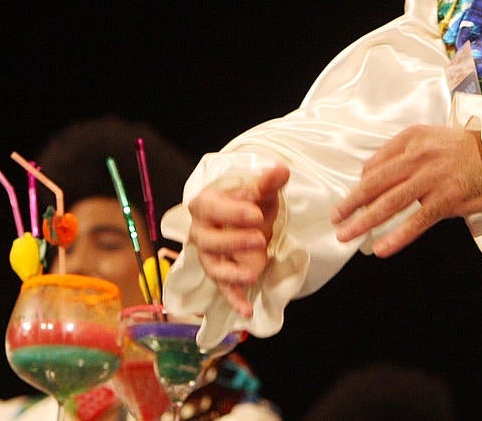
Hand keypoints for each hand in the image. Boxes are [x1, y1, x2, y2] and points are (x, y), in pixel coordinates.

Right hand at [185, 164, 289, 317]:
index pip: (211, 208)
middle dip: (233, 241)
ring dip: (232, 273)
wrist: (245, 218)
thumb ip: (268, 183)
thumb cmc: (247, 202)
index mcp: (205, 205)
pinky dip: (234, 300)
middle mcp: (201, 232)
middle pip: (209, 240)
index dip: (231, 212)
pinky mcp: (221, 274)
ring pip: (213, 266)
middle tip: (259, 239)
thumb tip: (281, 170)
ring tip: (254, 274)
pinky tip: (246, 311)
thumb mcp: (259, 191)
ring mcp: (209, 256)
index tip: (256, 214)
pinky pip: (224, 289)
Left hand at [332, 126, 481, 257]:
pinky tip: (382, 248)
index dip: (361, 185)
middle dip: (352, 203)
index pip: (377, 163)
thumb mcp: (435, 138)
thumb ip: (405, 153)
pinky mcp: (450, 197)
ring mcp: (435, 177)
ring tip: (348, 235)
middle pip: (376, 182)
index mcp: (414, 138)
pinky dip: (398, 235)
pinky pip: (418, 220)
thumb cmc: (474, 150)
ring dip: (365, 221)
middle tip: (336, 219)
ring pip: (391, 202)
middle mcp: (421, 155)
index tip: (350, 202)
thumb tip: (371, 173)